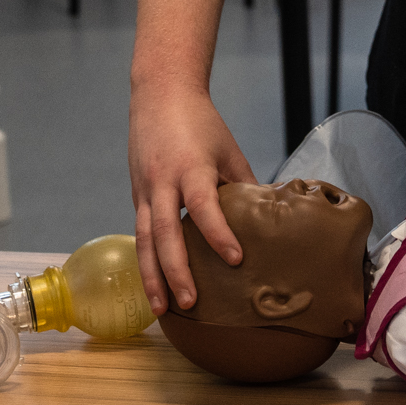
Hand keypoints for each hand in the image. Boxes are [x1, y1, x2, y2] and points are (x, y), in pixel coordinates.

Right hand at [128, 80, 254, 314]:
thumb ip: (244, 186)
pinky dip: (146, 262)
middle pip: (164, 232)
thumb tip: (269, 223)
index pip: (203, 205)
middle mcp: (162, 181)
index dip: (218, 234)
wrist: (160, 95)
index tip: (237, 259)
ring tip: (162, 309)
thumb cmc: (201, 123)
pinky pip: (138, 234)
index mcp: (190, 166)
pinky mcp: (136, 195)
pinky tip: (155, 287)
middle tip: (191, 301)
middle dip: (176, 270)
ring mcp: (144, 190)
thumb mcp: (229, 150)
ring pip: (143, 240)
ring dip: (152, 276)